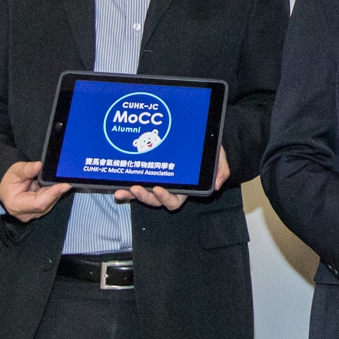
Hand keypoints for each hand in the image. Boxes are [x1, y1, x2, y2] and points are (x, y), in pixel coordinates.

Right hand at [0, 161, 70, 222]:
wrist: (6, 190)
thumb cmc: (9, 182)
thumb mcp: (15, 171)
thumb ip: (26, 169)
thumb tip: (39, 165)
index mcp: (17, 205)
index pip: (38, 203)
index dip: (52, 194)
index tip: (64, 185)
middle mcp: (26, 214)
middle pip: (47, 203)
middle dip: (56, 190)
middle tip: (65, 178)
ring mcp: (33, 214)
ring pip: (50, 203)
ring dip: (55, 191)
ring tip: (57, 179)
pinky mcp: (39, 212)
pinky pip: (50, 202)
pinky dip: (53, 193)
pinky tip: (55, 184)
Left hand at [114, 147, 229, 211]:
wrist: (200, 138)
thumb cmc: (208, 151)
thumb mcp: (218, 157)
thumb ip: (221, 169)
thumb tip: (217, 184)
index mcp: (185, 189)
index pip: (174, 201)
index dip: (165, 198)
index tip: (158, 189)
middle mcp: (169, 188)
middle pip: (155, 200)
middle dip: (144, 197)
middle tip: (136, 187)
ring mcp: (157, 181)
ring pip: (142, 194)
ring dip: (131, 194)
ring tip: (121, 190)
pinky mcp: (148, 173)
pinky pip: (136, 182)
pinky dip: (126, 185)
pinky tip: (116, 184)